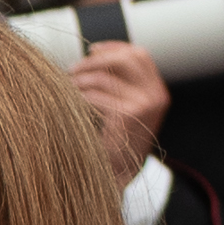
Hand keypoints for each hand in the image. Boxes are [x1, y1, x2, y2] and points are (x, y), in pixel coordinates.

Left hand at [69, 41, 169, 185]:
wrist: (116, 177)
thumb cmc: (114, 144)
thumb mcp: (125, 111)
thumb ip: (119, 86)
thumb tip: (93, 56)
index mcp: (157, 92)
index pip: (140, 54)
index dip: (115, 47)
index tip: (92, 49)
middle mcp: (155, 96)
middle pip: (126, 59)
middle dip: (95, 61)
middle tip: (73, 69)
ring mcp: (144, 105)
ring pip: (105, 78)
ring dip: (80, 82)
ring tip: (66, 90)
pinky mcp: (127, 116)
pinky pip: (96, 97)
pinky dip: (79, 99)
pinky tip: (70, 106)